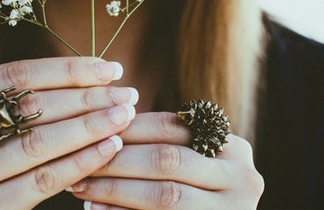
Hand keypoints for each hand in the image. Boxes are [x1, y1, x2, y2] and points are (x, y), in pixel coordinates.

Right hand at [0, 57, 138, 208]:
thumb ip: (22, 102)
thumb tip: (97, 74)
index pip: (13, 75)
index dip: (66, 69)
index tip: (108, 68)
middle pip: (27, 107)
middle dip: (84, 97)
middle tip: (126, 93)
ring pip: (37, 142)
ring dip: (89, 126)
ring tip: (123, 116)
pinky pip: (43, 180)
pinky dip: (81, 160)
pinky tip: (109, 148)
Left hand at [68, 112, 263, 208]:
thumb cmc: (196, 192)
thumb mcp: (194, 163)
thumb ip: (163, 144)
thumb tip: (104, 122)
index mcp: (233, 149)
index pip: (173, 127)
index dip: (130, 127)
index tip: (93, 127)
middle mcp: (242, 178)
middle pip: (168, 159)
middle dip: (118, 158)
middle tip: (81, 157)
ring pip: (164, 194)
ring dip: (115, 189)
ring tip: (81, 185)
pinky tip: (96, 209)